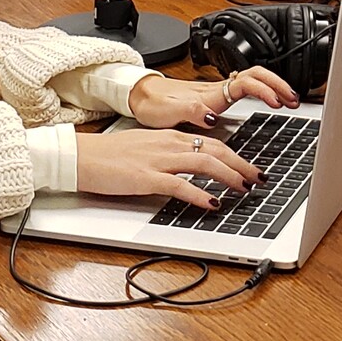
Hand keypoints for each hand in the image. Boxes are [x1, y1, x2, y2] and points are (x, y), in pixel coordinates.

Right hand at [75, 127, 260, 207]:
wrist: (82, 157)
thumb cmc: (110, 156)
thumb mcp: (147, 149)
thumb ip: (170, 156)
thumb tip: (190, 170)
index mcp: (170, 137)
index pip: (212, 142)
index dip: (236, 155)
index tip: (250, 167)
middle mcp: (169, 144)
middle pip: (215, 149)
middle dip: (242, 164)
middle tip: (259, 178)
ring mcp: (158, 160)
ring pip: (204, 162)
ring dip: (229, 176)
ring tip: (245, 188)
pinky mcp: (146, 178)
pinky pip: (180, 185)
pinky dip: (200, 194)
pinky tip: (212, 203)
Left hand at [126, 67, 302, 129]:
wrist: (140, 96)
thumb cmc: (152, 103)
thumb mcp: (167, 110)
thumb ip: (191, 111)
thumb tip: (213, 116)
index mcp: (210, 93)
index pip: (246, 82)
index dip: (265, 89)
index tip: (277, 102)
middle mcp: (217, 90)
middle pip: (257, 74)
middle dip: (279, 84)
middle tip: (294, 99)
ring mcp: (218, 92)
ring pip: (253, 80)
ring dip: (274, 86)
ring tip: (289, 100)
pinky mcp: (215, 98)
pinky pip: (245, 90)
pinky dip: (262, 92)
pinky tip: (268, 101)